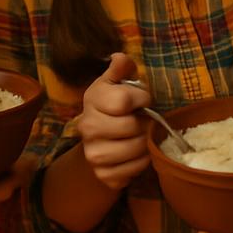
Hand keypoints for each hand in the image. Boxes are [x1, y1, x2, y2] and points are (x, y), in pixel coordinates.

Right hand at [78, 53, 151, 190]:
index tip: (142, 100)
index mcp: (93, 100)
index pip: (124, 100)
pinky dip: (140, 164)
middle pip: (131, 127)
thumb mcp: (118, 82)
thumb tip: (120, 58)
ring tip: (142, 137)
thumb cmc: (115, 104)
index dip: (141, 98)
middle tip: (144, 121)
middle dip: (145, 123)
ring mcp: (93, 154)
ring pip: (133, 150)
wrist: (100, 138)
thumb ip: (121, 68)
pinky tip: (136, 154)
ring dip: (145, 144)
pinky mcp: (102, 175)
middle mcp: (87, 127)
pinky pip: (131, 172)